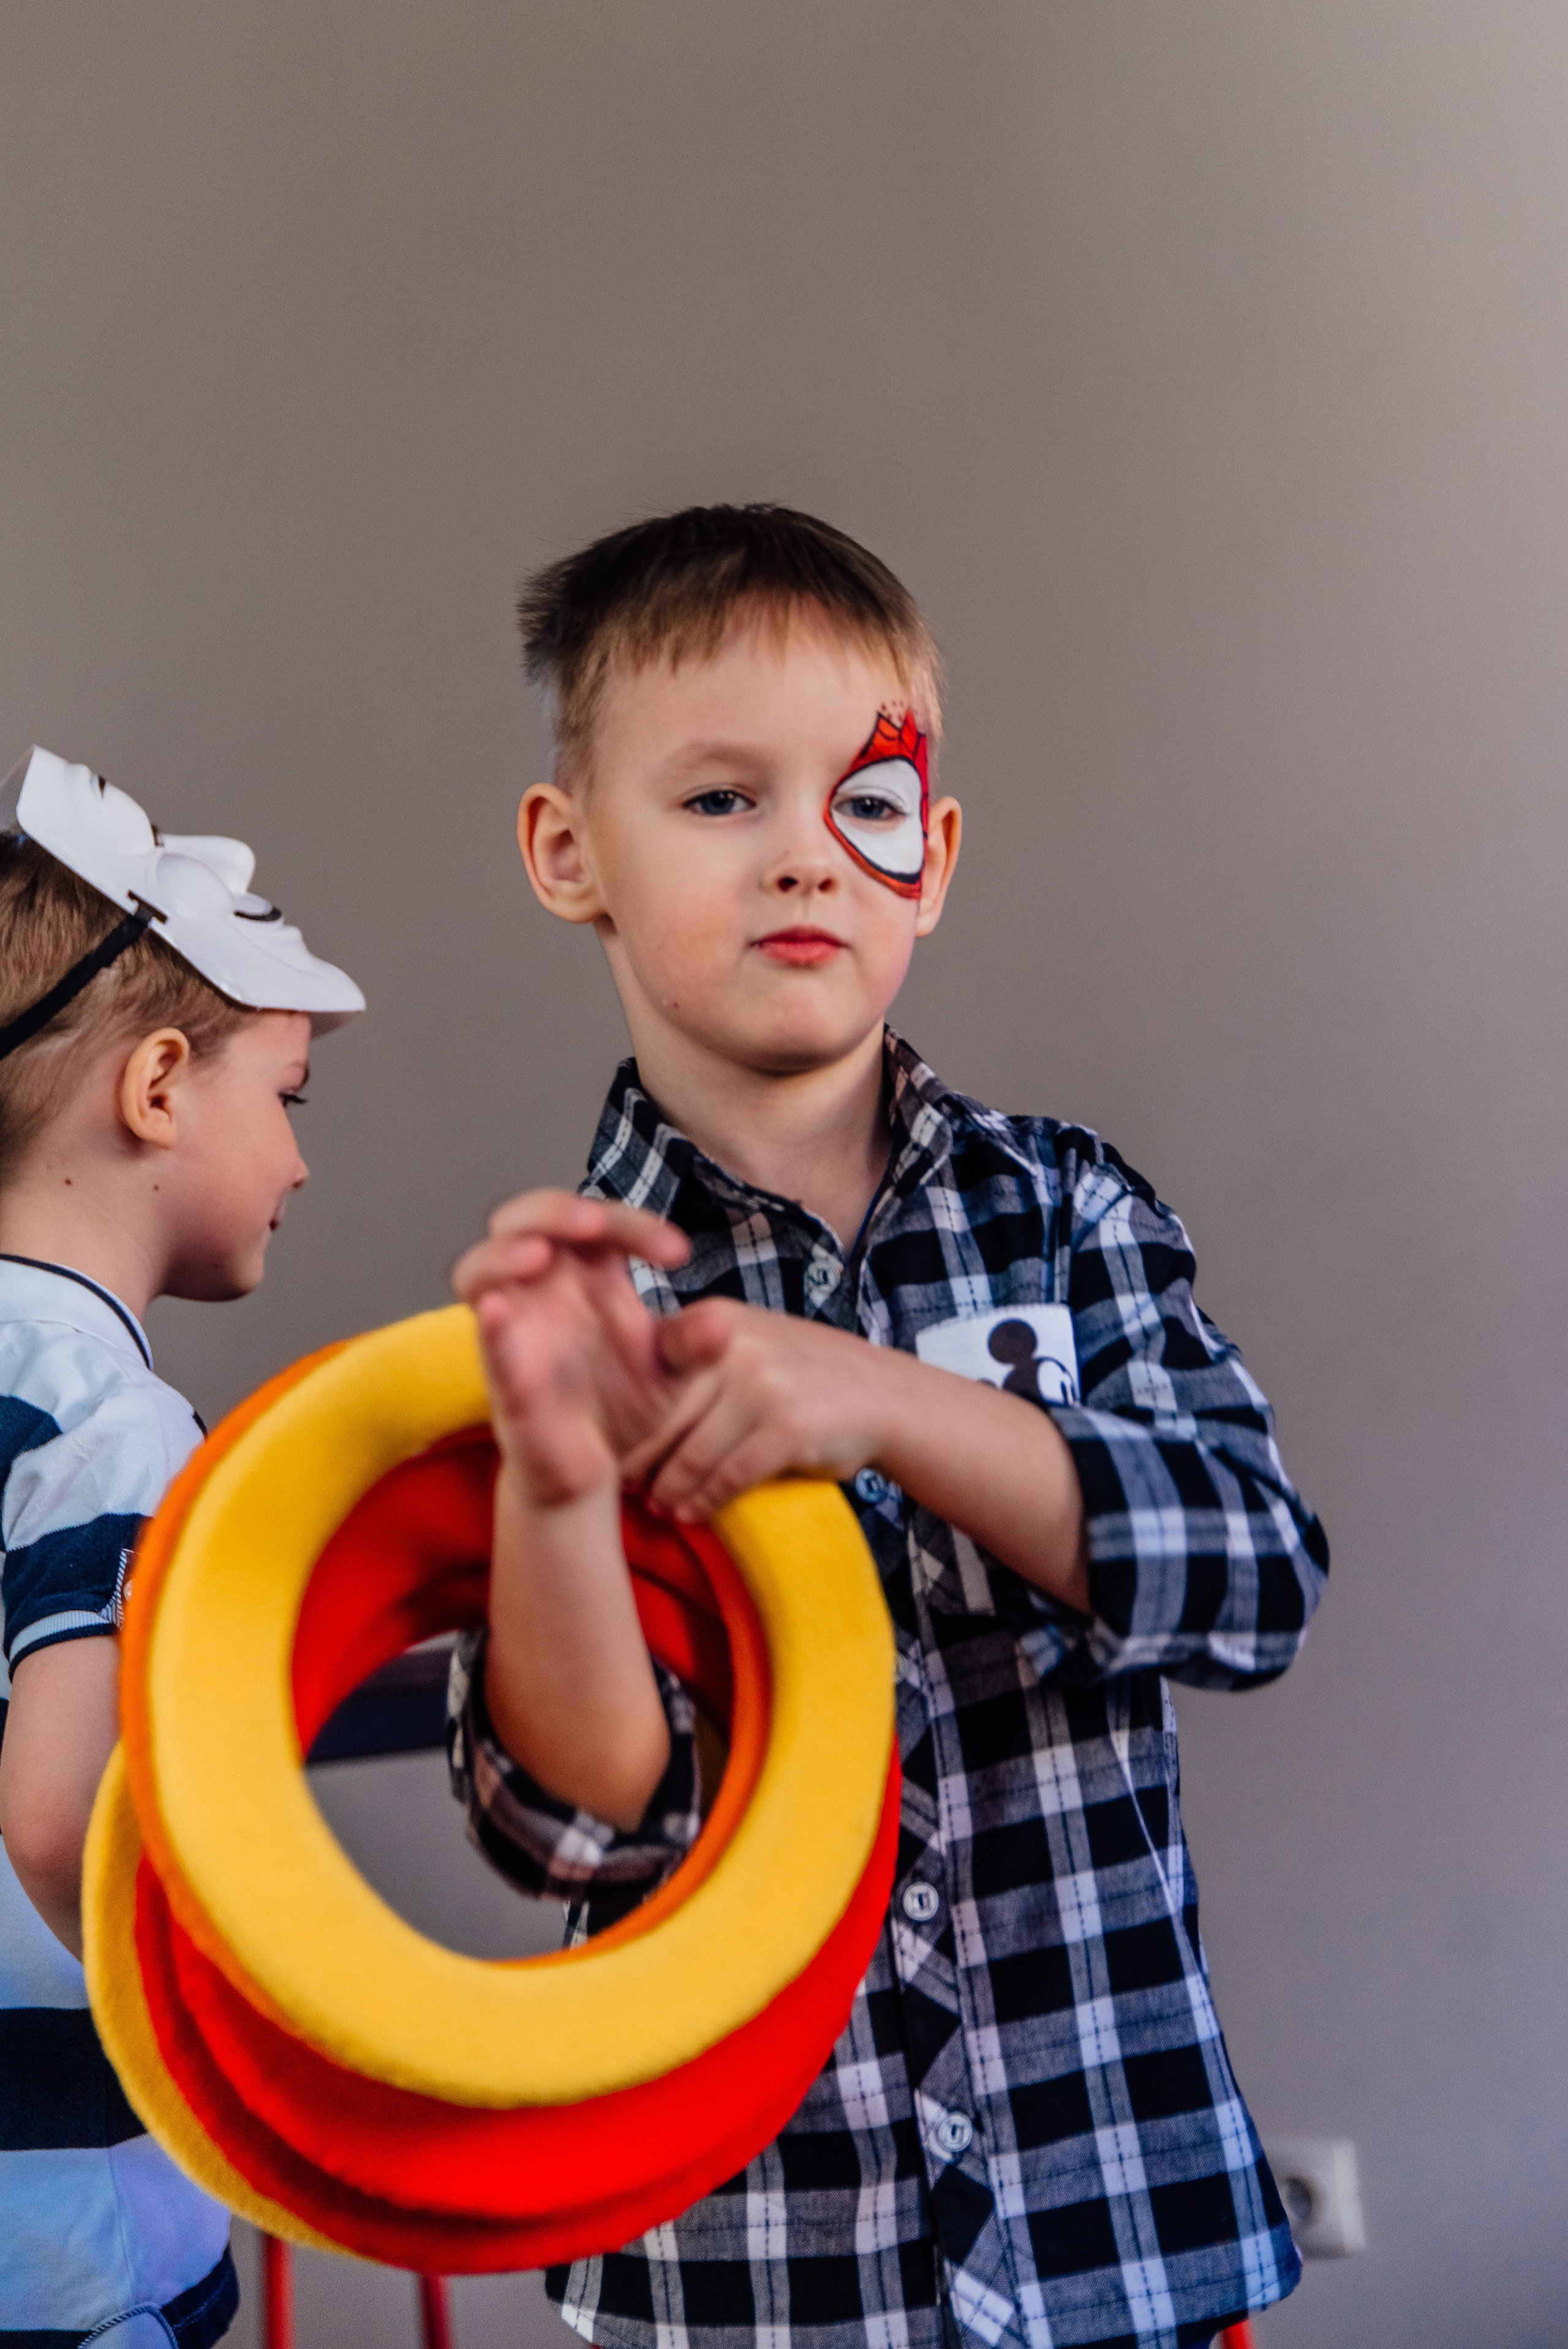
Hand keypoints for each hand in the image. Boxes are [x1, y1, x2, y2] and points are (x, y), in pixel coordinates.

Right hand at [452, 1191, 693, 1508]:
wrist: (597, 1469)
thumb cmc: (626, 1399)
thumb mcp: (673, 1367)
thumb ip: (693, 1344)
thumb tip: (719, 1324)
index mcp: (586, 1271)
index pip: (598, 1223)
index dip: (633, 1224)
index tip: (677, 1254)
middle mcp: (542, 1288)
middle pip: (523, 1220)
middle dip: (553, 1211)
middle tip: (595, 1224)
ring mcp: (515, 1330)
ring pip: (477, 1270)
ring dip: (504, 1254)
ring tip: (539, 1253)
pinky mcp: (505, 1379)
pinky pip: (488, 1346)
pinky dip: (491, 1328)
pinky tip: (499, 1309)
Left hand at [621, 1302, 902, 1520]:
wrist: (884, 1394)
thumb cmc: (801, 1377)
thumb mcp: (744, 1346)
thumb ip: (691, 1363)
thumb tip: (621, 1410)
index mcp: (711, 1320)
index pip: (644, 1373)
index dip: (622, 1418)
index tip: (609, 1447)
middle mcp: (731, 1347)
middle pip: (659, 1418)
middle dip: (637, 1460)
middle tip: (624, 1487)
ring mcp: (761, 1386)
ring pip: (690, 1455)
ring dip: (668, 1491)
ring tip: (658, 1506)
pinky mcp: (787, 1427)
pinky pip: (728, 1478)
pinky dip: (705, 1503)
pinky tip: (694, 1514)